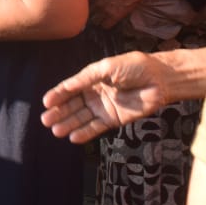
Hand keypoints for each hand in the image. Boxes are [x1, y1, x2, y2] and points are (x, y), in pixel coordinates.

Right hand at [41, 50, 174, 142]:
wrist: (160, 79)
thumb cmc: (134, 67)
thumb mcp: (106, 67)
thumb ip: (85, 78)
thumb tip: (66, 86)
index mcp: (92, 78)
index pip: (70, 88)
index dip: (58, 95)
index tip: (46, 102)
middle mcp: (95, 94)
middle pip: (73, 105)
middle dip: (59, 112)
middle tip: (45, 120)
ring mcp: (104, 107)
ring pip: (82, 118)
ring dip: (69, 124)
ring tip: (55, 130)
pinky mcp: (115, 119)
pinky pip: (96, 128)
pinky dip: (85, 133)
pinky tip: (73, 137)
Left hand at [86, 0, 168, 28]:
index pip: (82, 3)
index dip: (83, 7)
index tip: (84, 10)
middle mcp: (98, 1)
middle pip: (86, 13)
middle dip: (88, 15)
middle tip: (91, 16)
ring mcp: (105, 9)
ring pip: (94, 21)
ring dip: (96, 21)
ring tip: (99, 20)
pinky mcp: (114, 16)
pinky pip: (105, 26)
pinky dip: (105, 25)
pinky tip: (107, 21)